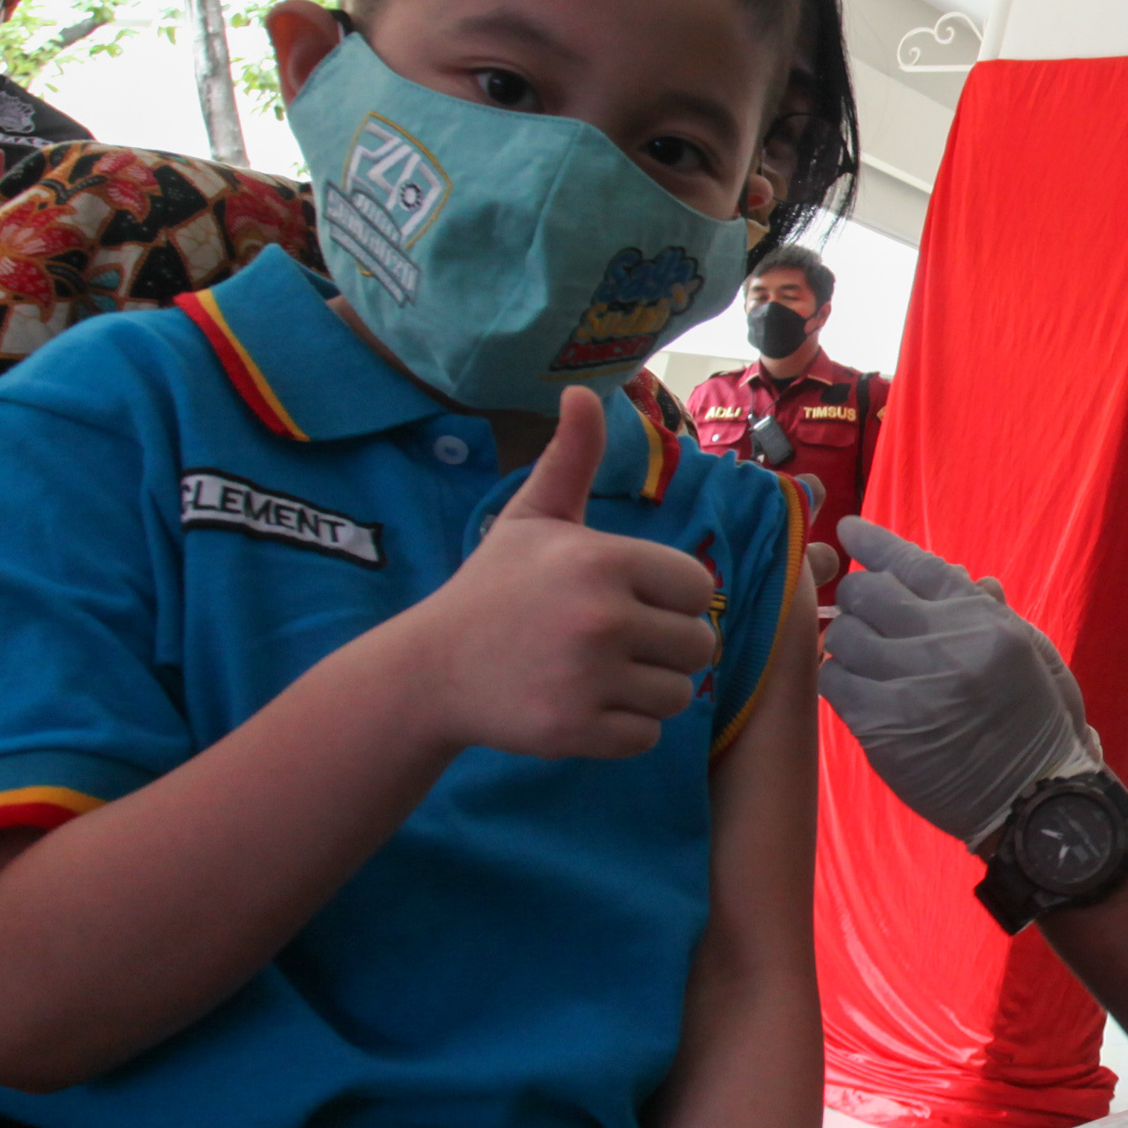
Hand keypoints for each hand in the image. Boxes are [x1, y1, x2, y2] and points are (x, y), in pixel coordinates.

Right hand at [394, 389, 721, 759]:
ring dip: (649, 689)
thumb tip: (583, 390)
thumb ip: (571, 458)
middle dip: (665, 645)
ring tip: (601, 673)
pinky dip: (624, 729)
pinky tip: (584, 704)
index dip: (669, 595)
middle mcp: (602, 618)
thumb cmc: (492, 587)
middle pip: (697, 643)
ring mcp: (590, 679)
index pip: (696, 586)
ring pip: (678, 694)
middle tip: (614, 642)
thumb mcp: (532, 517)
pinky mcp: (577, 731)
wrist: (430, 670)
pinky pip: (647, 736)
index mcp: (602, 561)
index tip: (629, 598)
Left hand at [815, 517, 1096, 846]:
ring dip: (848, 642)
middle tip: (865, 614)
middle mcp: (944, 644)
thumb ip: (990, 612)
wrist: (1034, 797)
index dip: (875, 544)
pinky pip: (834, 682)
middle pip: (867, 593)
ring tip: (867, 658)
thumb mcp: (1032, 653)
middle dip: (859, 597)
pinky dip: (841, 681)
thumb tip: (965, 575)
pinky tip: (861, 690)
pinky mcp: (881, 727)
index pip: (916, 563)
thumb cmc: (1037, 722)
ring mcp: (909, 686)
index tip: (848, 530)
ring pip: (842, 636)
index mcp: (982, 620)